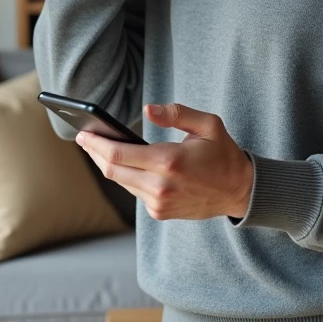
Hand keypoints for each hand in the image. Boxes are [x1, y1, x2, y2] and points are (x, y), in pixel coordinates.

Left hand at [75, 103, 253, 220]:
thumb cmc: (223, 153)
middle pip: (112, 169)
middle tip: (84, 138)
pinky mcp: (160, 212)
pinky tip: (123, 164)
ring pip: (121, 182)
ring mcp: (158, 203)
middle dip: (94, 153)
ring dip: (108, 165)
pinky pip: (134, 192)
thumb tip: (147, 109)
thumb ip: (176, 113)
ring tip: (99, 148)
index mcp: (169, 161)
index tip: (83, 133)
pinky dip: (126, 176)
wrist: (240, 192)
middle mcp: (160, 186)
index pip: (118, 153)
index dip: (96, 143)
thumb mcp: (208, 124)